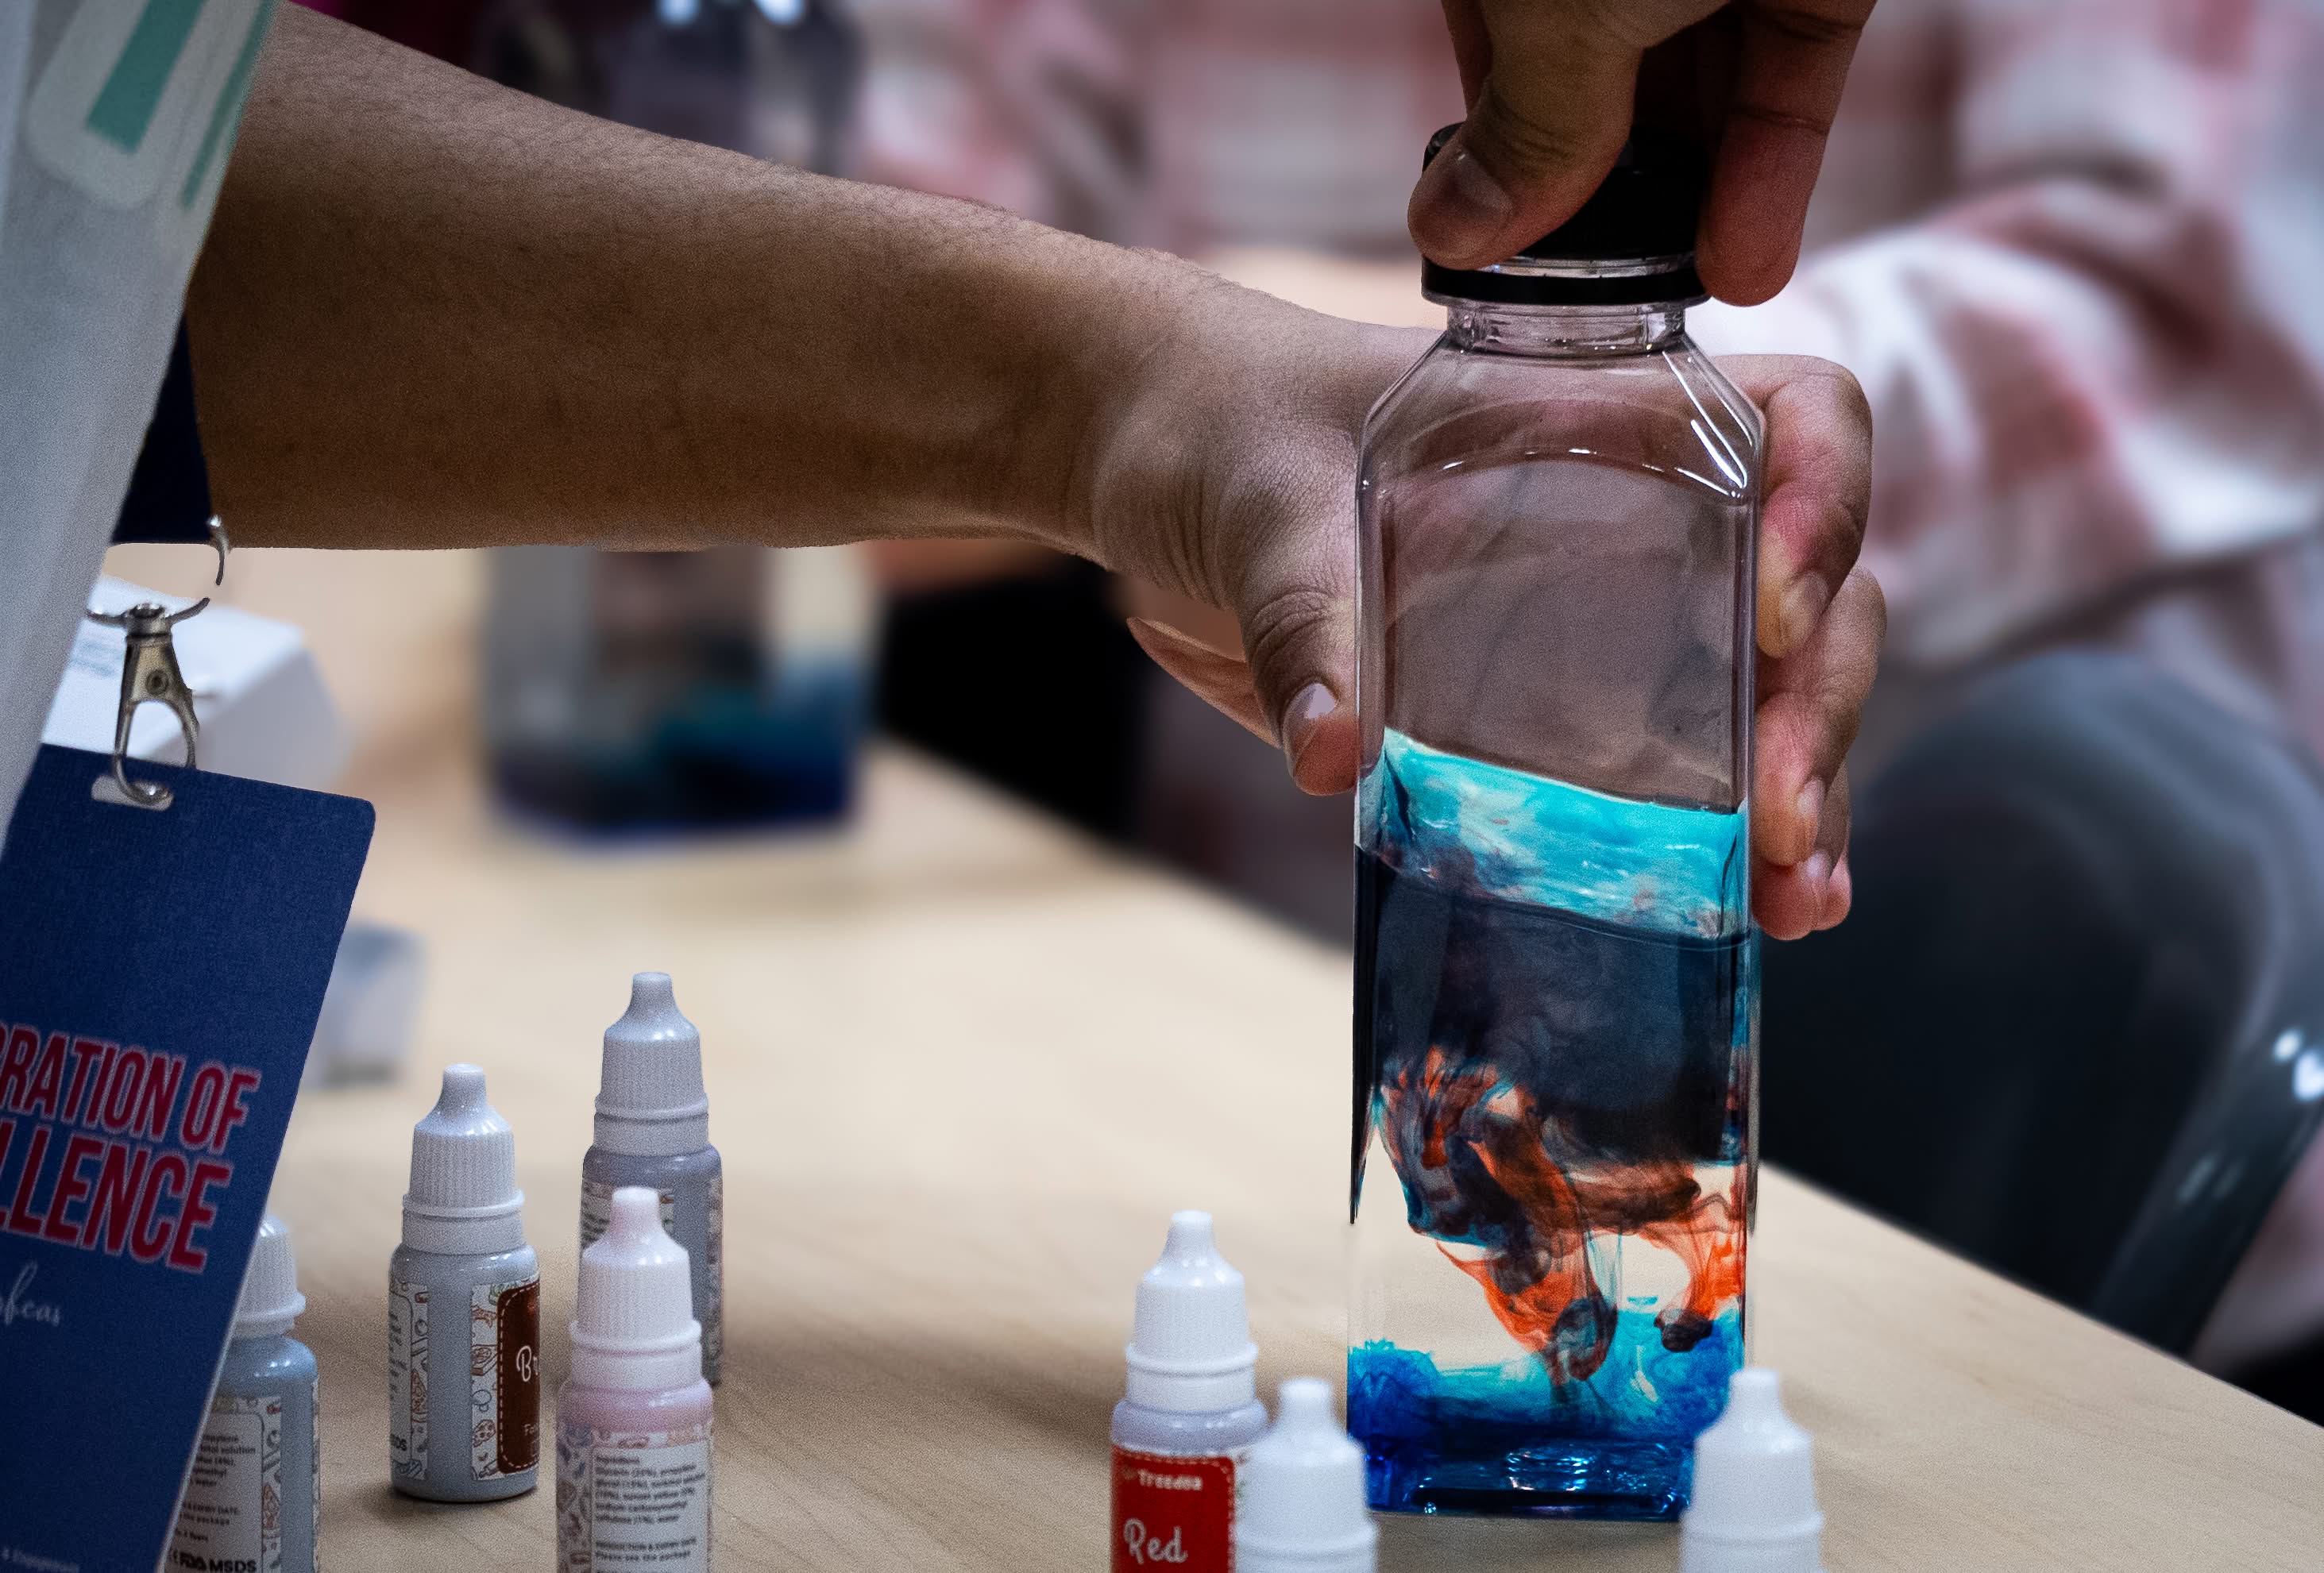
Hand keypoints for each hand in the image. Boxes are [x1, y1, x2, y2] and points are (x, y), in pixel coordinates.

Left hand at [1081, 286, 1877, 938]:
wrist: (1164, 477)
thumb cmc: (1225, 436)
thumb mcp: (1263, 506)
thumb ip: (1301, 614)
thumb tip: (1328, 753)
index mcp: (1600, 416)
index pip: (1795, 420)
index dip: (1826, 498)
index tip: (1777, 605)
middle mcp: (1645, 513)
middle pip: (1812, 586)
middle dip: (1817, 701)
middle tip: (1778, 809)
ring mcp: (1617, 620)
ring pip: (1772, 692)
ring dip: (1805, 791)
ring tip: (1795, 894)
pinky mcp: (1568, 719)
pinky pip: (1692, 771)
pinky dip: (1741, 841)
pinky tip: (1768, 912)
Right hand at [1413, 0, 1876, 303]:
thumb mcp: (1557, 7)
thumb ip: (1527, 127)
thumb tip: (1450, 236)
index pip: (1492, 62)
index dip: (1505, 159)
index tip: (1514, 256)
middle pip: (1598, 86)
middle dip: (1607, 198)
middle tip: (1608, 298)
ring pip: (1699, 90)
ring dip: (1697, 203)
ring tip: (1688, 297)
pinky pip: (1786, 75)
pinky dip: (1770, 169)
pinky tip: (1748, 261)